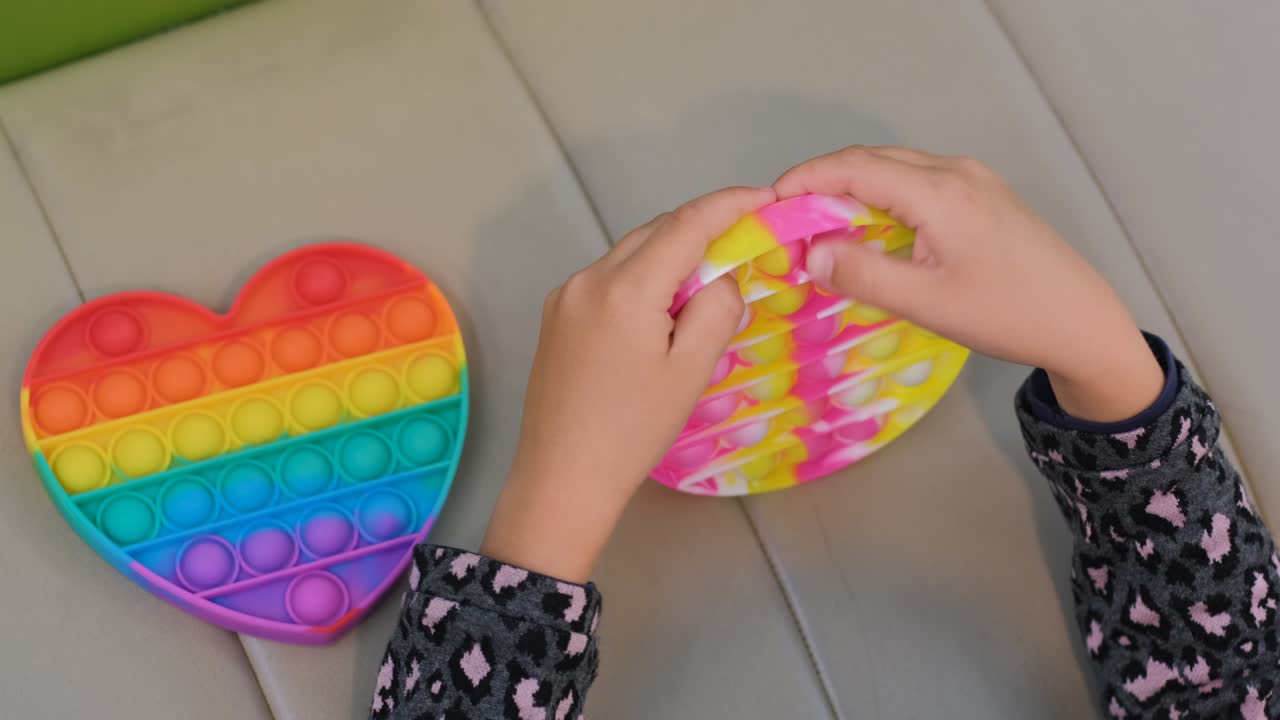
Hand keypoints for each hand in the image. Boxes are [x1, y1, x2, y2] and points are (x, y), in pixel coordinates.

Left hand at [481, 186, 776, 581]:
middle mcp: (588, 278)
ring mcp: (566, 295)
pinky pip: (609, 278)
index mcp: (625, 288)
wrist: (562, 477)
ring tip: (706, 287)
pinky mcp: (556, 316)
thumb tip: (721, 275)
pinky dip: (643, 279)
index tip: (765, 198)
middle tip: (746, 244)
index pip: (687, 224)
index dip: (730, 205)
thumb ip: (717, 309)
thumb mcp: (691, 370)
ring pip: (631, 254)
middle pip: (656, 232)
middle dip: (703, 229)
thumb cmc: (633, 431)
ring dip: (671, 256)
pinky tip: (661, 314)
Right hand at [774, 146, 1162, 422]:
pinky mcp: (982, 195)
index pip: (853, 167)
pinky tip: (867, 229)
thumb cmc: (1007, 315)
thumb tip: (809, 252)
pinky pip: (916, 181)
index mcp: (939, 191)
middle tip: (785, 222)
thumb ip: (863, 274)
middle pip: (871, 159)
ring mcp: (972, 180)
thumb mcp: (927, 303)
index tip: (767, 206)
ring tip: (817, 227)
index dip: (804, 180)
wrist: (1082, 323)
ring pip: (894, 168)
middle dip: (821, 183)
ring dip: (850, 189)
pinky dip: (879, 196)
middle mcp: (954, 172)